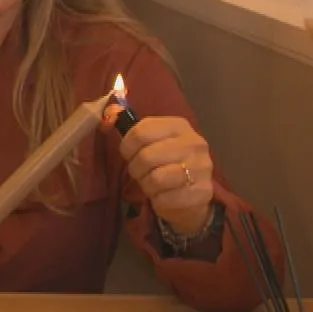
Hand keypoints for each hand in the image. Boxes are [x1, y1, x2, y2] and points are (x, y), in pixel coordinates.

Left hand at [113, 112, 214, 235]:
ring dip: (146, 184)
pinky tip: (163, 195)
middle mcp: (194, 144)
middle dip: (135, 168)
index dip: (127, 146)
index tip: (128, 154)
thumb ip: (130, 127)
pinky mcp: (202, 193)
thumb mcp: (150, 141)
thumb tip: (110, 112)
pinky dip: (157, 199)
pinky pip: (165, 198)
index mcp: (179, 126)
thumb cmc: (164, 163)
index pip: (141, 131)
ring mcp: (202, 169)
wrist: (190, 193)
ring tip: (151, 183)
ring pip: (156, 178)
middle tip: (140, 172)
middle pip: (146, 156)